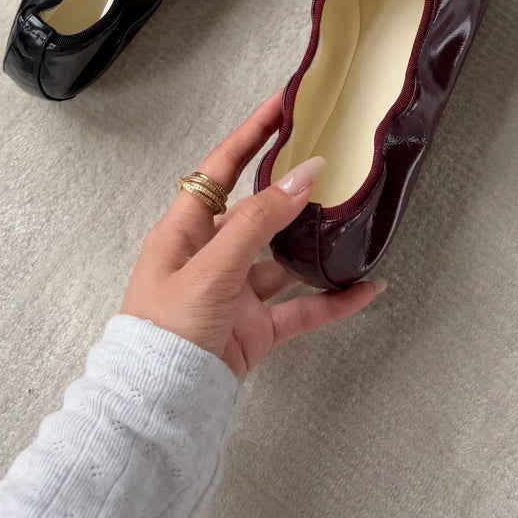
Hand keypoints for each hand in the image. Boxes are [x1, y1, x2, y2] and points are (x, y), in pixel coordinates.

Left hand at [120, 91, 383, 379]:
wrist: (156, 411)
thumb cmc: (164, 334)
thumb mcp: (211, 268)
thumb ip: (259, 222)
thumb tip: (302, 175)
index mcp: (183, 231)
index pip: (221, 169)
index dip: (251, 135)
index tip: (283, 106)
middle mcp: (208, 257)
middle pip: (258, 211)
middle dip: (293, 189)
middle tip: (330, 160)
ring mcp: (232, 295)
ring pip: (282, 260)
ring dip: (315, 245)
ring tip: (353, 223)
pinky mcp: (251, 330)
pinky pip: (298, 309)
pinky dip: (329, 302)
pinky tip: (361, 291)